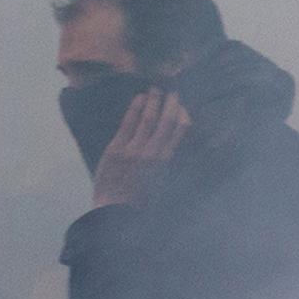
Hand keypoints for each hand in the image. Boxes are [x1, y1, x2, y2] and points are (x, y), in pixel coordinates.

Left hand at [88, 90, 186, 207]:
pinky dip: (134, 109)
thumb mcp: (163, 180)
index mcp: (167, 160)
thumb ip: (168, 160)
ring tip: (154, 89)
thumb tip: (173, 143)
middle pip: (165, 121)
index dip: (182, 114)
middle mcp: (153, 152)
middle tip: (172, 90)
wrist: (115, 209)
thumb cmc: (142, 199)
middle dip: (170, 103)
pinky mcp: (116, 149)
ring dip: (152, 102)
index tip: (182, 104)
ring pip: (147, 119)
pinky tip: (138, 98)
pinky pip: (127, 124)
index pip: (180, 130)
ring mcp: (134, 150)